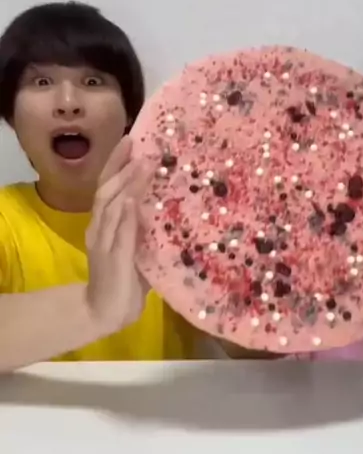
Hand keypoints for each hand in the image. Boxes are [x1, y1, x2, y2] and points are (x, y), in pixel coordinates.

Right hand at [84, 136, 150, 332]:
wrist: (104, 313)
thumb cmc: (126, 281)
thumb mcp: (140, 248)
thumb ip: (148, 228)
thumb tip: (170, 206)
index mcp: (105, 224)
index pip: (107, 186)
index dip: (116, 163)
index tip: (130, 140)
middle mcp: (100, 228)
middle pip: (105, 189)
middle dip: (120, 165)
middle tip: (136, 143)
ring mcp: (104, 242)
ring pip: (111, 205)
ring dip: (126, 183)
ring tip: (141, 164)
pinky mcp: (113, 259)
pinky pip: (118, 233)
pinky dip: (124, 215)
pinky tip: (132, 200)